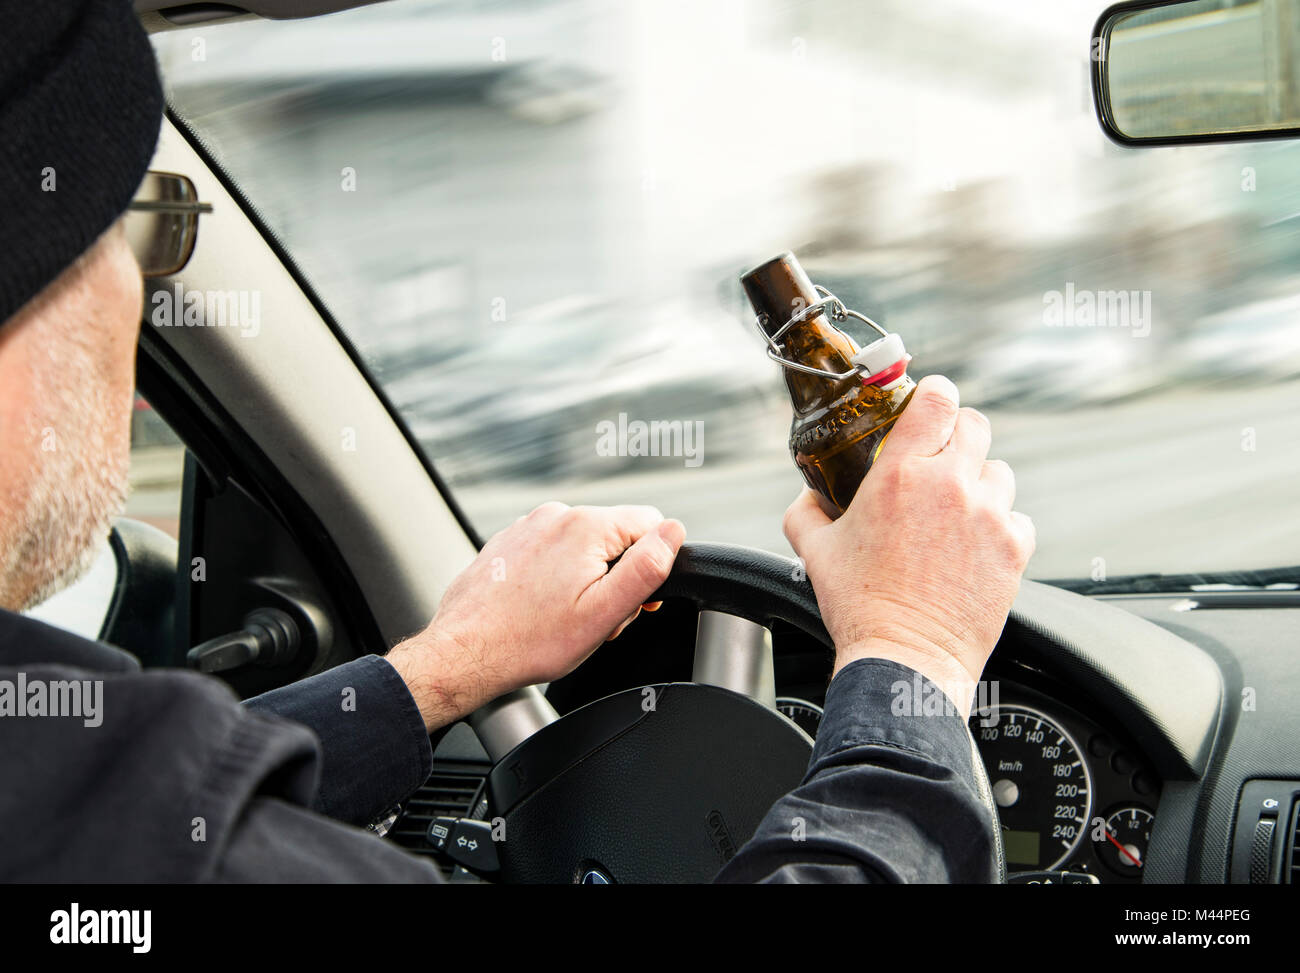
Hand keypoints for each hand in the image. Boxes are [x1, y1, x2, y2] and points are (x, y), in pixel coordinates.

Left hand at [387, 502, 685, 729]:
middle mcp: (556, 515)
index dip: (652, 565)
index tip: (634, 601)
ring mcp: (529, 526)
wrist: (464, 652)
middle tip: (595, 618)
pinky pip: (553, 551)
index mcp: (585, 526)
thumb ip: (646, 567)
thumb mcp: (604, 613)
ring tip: (564, 616)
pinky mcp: (511, 541)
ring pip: (584, 545)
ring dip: (586, 578)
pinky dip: (556, 577)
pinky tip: (541, 608)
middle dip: (616, 576)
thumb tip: (674, 532)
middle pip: (617, 536)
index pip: (652, 523)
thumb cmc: (529, 641)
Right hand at [782, 375, 1033, 716]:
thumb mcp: (814, 550)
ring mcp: (988, 515)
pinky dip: (1001, 525)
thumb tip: (808, 496)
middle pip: (975, 425)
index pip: (937, 400)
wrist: (906, 658)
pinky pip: (1018, 517)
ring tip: (957, 513)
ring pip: (999, 471)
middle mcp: (949, 486)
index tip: (930, 405)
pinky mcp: (1014, 548)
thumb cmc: (860, 607)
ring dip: (980, 483)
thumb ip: (806, 510)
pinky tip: (975, 546)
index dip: (935, 395)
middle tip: (942, 460)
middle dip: (958, 437)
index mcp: (899, 475)